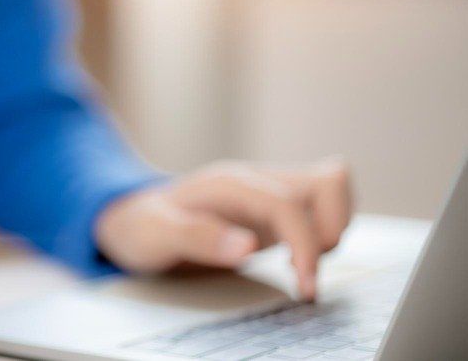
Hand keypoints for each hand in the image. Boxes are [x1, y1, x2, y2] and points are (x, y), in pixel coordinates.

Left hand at [95, 157, 351, 300]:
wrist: (136, 219)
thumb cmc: (143, 226)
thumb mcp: (156, 234)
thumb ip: (198, 238)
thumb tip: (246, 247)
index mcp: (229, 184)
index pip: (288, 204)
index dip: (305, 245)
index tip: (304, 286)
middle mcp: (255, 181)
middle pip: (327, 183)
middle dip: (329, 232)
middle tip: (302, 274)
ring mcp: (268, 191)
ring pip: (331, 189)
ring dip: (332, 228)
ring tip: (301, 264)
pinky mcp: (276, 208)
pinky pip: (322, 205)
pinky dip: (326, 230)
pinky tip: (297, 258)